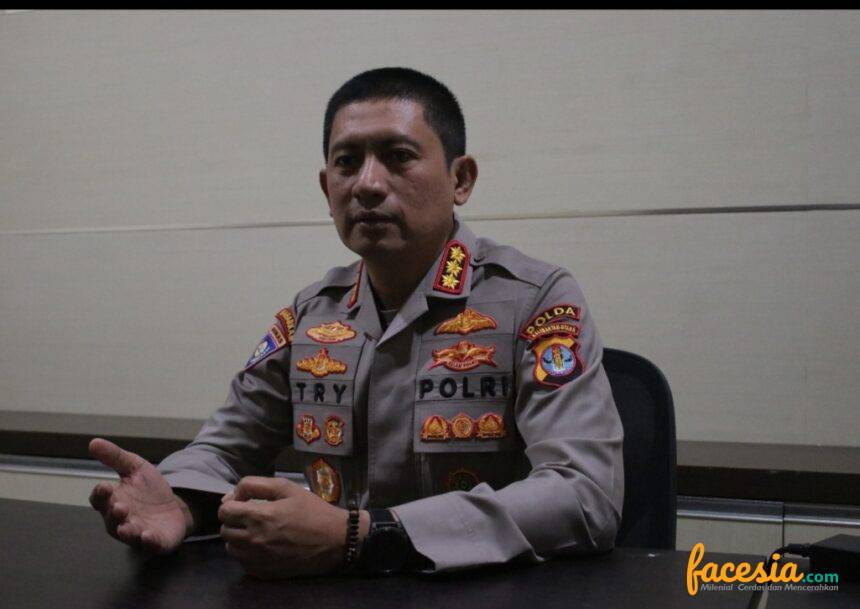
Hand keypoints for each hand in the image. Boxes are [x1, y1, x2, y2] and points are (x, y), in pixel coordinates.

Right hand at [88, 438, 191, 553]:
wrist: (176, 505)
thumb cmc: (149, 489)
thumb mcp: (135, 468)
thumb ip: (115, 457)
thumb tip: (93, 442)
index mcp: (112, 501)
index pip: (100, 500)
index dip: (100, 494)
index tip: (104, 486)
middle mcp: (120, 521)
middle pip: (111, 520)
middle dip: (114, 514)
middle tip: (119, 506)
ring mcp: (137, 533)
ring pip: (128, 535)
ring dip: (127, 531)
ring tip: (127, 525)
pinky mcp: (154, 543)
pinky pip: (149, 545)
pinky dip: (147, 541)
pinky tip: (147, 536)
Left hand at [218, 476, 367, 578]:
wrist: (335, 540)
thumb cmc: (312, 510)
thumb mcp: (287, 487)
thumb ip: (256, 485)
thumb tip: (233, 494)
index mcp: (259, 517)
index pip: (224, 511)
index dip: (230, 503)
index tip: (243, 502)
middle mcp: (253, 540)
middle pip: (225, 530)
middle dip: (233, 520)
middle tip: (250, 515)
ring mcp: (257, 559)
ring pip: (231, 547)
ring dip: (238, 537)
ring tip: (255, 530)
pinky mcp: (263, 572)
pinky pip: (242, 562)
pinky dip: (247, 553)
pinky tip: (263, 545)